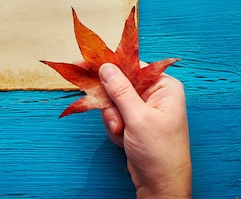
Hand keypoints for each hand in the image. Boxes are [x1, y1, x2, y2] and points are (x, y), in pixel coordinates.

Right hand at [99, 63, 191, 198]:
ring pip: (112, 100)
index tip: (84, 63)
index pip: (132, 66)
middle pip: (118, 84)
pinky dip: (113, 127)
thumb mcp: (138, 118)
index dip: (109, 66)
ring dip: (112, 118)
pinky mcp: (133, 121)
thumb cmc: (159, 152)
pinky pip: (113, 114)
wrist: (160, 185)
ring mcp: (143, 108)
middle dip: (112, 104)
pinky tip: (123, 139)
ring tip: (122, 133)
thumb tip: (106, 67)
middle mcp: (155, 94)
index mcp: (164, 86)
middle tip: (114, 120)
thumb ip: (120, 90)